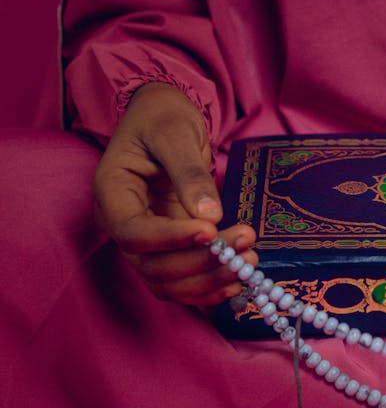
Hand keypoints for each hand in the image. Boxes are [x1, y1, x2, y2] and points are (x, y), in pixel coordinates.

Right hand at [92, 82, 257, 305]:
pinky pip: (182, 281)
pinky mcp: (168, 248)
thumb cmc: (163, 119)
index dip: (170, 239)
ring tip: (250, 261)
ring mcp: (146, 241)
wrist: (165, 120)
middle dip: (201, 262)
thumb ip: (188, 172)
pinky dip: (209, 288)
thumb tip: (210, 215)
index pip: (133, 233)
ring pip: (168, 281)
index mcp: (112, 194)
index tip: (210, 231)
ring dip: (210, 279)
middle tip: (244, 242)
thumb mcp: (175, 134)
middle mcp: (123, 225)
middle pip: (152, 265)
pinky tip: (239, 280)